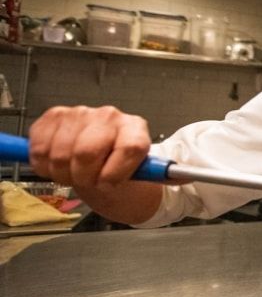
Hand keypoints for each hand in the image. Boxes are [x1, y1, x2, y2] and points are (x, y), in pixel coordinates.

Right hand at [29, 106, 151, 190]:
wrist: (99, 162)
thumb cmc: (121, 171)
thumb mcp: (144, 176)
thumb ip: (159, 174)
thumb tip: (186, 175)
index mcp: (135, 129)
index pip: (129, 148)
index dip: (115, 173)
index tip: (108, 183)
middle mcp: (109, 116)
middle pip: (86, 152)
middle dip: (84, 177)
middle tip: (87, 181)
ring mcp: (80, 113)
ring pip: (60, 153)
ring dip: (62, 173)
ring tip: (74, 173)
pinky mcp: (54, 116)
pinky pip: (39, 146)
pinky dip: (43, 163)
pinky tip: (57, 163)